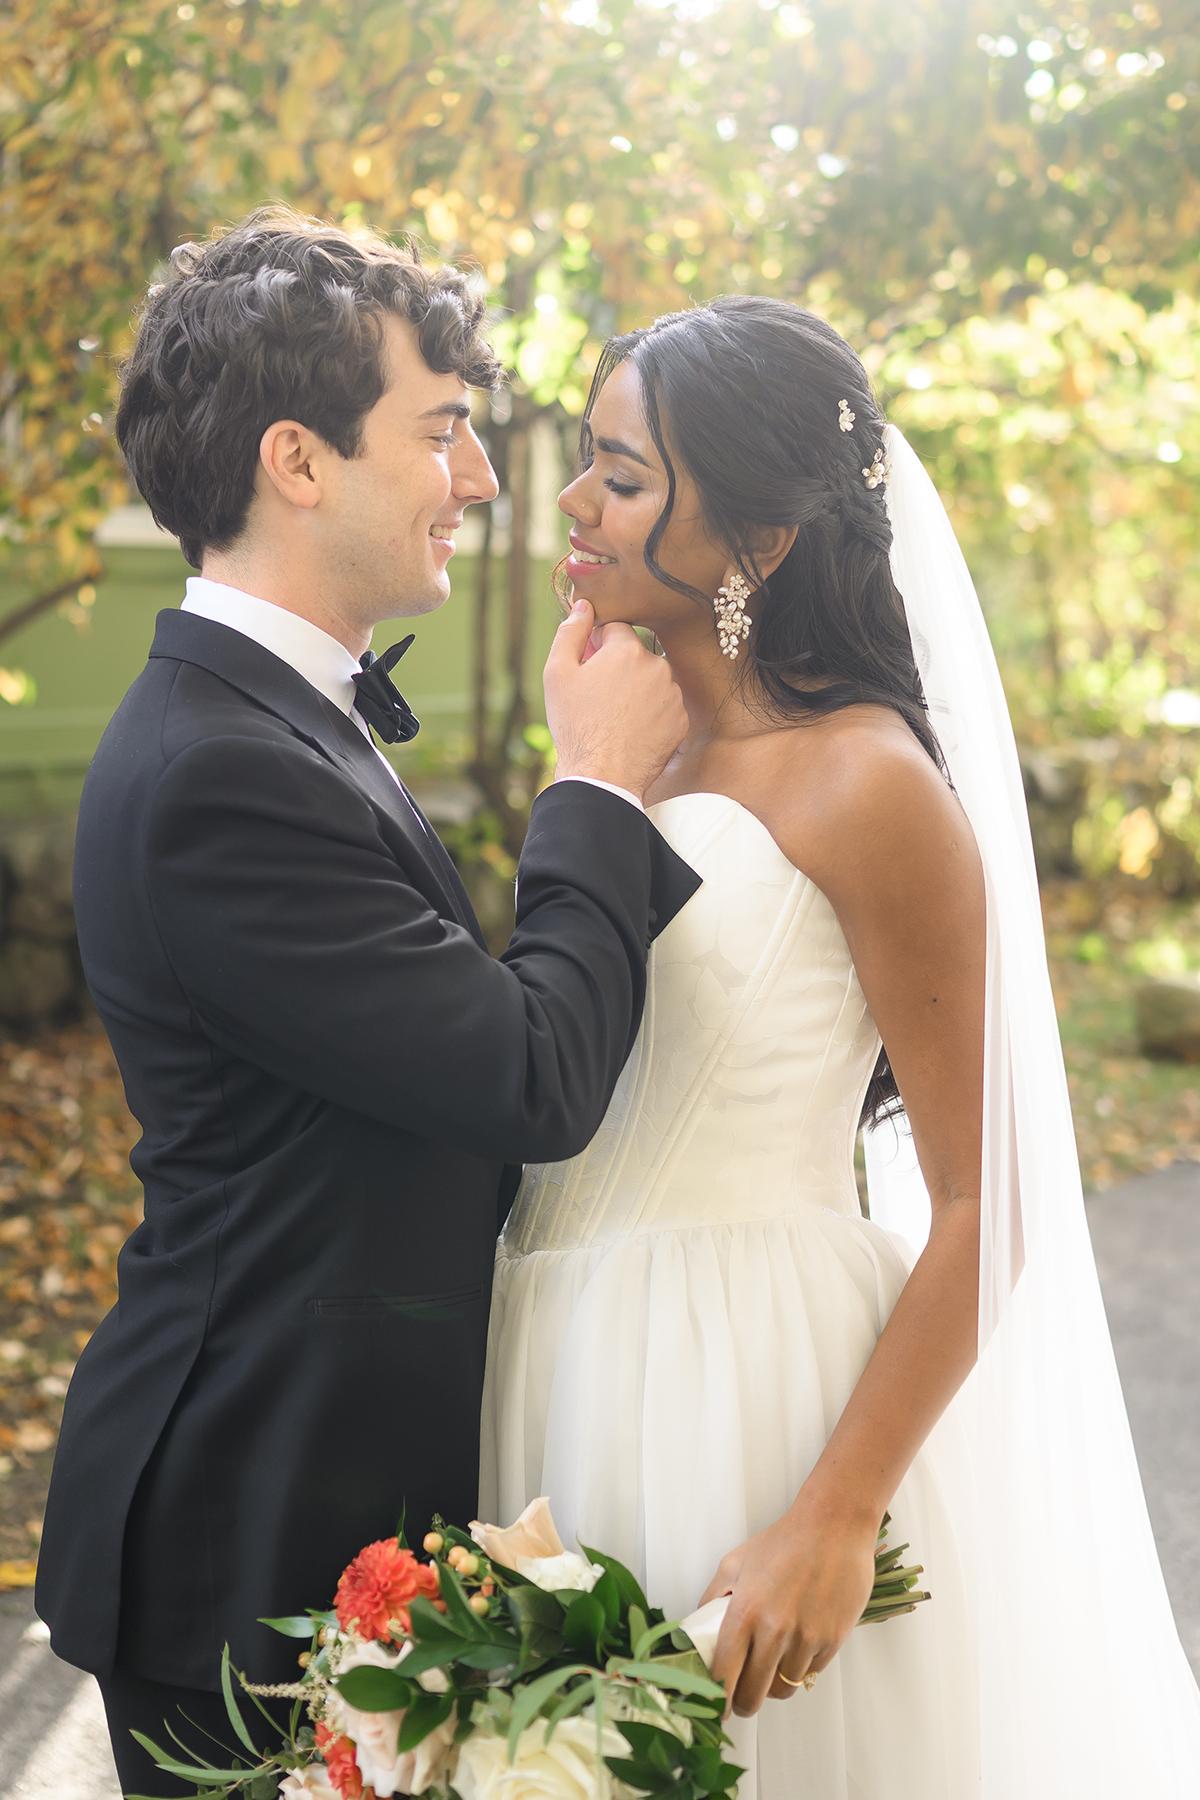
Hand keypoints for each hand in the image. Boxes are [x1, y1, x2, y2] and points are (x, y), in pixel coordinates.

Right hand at [543, 599, 688, 800]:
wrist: (603, 777)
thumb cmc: (576, 725)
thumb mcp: (557, 674)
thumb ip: (570, 632)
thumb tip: (584, 605)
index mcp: (628, 650)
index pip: (616, 629)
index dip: (598, 645)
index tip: (587, 665)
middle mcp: (658, 666)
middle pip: (636, 655)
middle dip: (618, 668)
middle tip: (596, 696)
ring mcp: (673, 695)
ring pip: (651, 681)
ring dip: (636, 690)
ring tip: (613, 717)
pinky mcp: (681, 721)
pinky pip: (664, 707)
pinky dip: (650, 714)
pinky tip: (630, 730)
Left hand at [697, 1495, 878, 1717]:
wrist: (833, 1526)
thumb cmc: (782, 1541)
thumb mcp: (735, 1562)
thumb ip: (712, 1598)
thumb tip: (697, 1628)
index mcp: (744, 1612)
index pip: (723, 1675)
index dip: (715, 1700)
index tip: (714, 1709)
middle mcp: (774, 1630)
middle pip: (752, 1695)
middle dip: (743, 1703)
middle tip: (741, 1698)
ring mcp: (805, 1638)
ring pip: (783, 1689)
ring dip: (773, 1686)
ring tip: (770, 1669)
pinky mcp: (832, 1640)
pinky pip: (809, 1673)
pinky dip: (800, 1669)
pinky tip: (796, 1648)